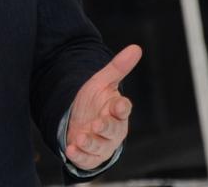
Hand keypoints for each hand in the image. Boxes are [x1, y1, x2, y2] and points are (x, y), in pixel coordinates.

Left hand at [65, 44, 141, 170]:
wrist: (81, 121)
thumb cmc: (96, 103)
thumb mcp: (102, 82)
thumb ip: (118, 68)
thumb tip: (136, 48)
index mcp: (117, 111)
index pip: (123, 109)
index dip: (121, 108)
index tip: (118, 105)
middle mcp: (113, 130)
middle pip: (113, 131)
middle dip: (106, 128)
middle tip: (97, 124)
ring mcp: (102, 144)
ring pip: (100, 146)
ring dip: (90, 143)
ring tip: (80, 137)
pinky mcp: (90, 156)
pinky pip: (86, 159)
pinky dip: (79, 156)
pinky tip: (70, 150)